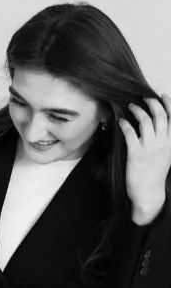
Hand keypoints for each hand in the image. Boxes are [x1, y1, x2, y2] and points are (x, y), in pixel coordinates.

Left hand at [120, 95, 170, 224]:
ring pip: (145, 121)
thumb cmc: (156, 173)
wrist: (149, 192)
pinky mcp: (136, 153)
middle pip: (160, 115)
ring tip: (131, 107)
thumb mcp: (167, 154)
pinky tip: (121, 122)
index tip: (163, 95)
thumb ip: (165, 139)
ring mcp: (149, 147)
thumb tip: (157, 124)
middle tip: (143, 98)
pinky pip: (130, 132)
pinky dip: (125, 124)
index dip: (169, 104)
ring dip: (137, 110)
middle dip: (151, 103)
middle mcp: (163, 143)